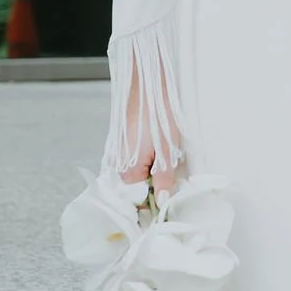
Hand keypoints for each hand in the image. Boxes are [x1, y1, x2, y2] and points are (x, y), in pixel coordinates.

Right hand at [120, 64, 179, 198]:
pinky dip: (147, 161)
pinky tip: (156, 149)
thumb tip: (162, 202)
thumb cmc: (157, 117)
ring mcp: (119, 157)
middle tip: (171, 169)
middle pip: (139, 189)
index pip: (141, 200)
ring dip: (153, 171)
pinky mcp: (122, 146)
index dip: (158, 198)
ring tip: (165, 155)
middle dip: (157, 184)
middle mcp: (118, 168)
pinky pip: (135, 163)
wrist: (146, 88)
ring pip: (138, 175)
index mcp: (128, 173)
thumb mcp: (167, 151)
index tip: (171, 193)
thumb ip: (164, 180)